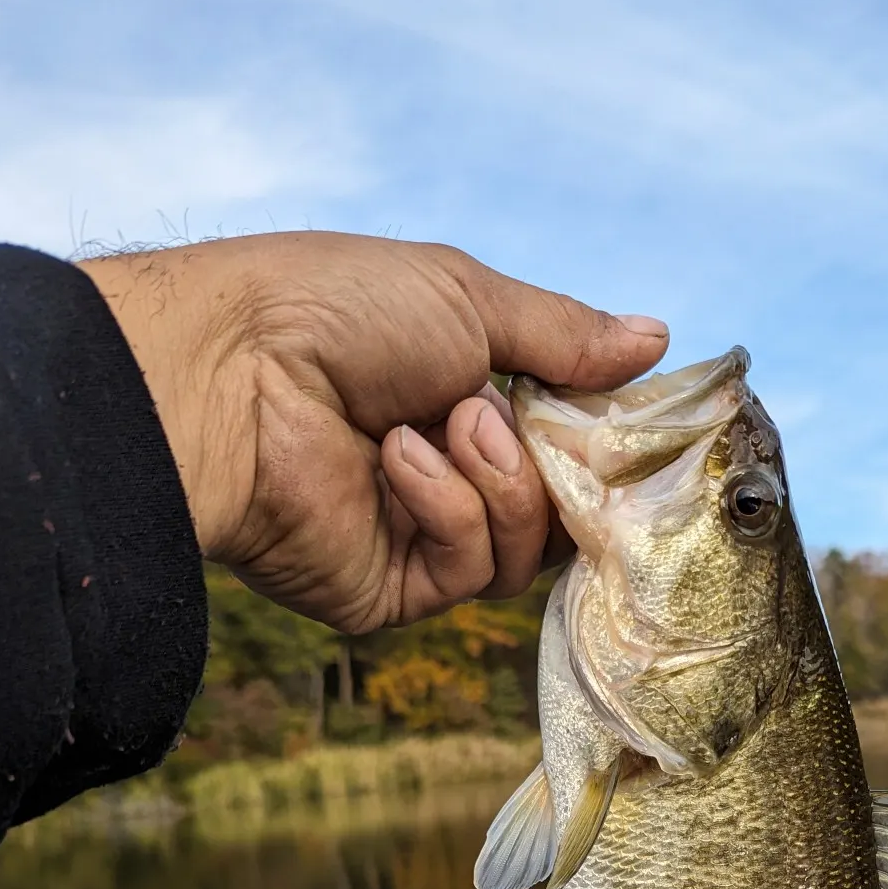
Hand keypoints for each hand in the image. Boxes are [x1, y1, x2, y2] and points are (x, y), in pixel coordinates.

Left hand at [80, 231, 667, 632]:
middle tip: (529, 416)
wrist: (229, 370)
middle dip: (560, 463)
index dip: (606, 441)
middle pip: (564, 511)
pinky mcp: (394, 590)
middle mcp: (452, 477)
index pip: (569, 445)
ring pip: (529, 549)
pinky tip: (400, 459)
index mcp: (467, 402)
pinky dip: (449, 510)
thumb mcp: (468, 298)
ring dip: (502, 481)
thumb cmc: (334, 314)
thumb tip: (658, 339)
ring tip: (449, 421)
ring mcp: (422, 537)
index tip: (636, 424)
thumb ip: (566, 333)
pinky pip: (470, 571)